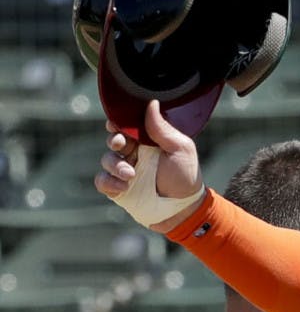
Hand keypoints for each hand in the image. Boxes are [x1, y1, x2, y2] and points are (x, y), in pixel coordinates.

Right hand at [95, 99, 205, 231]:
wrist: (183, 208)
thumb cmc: (185, 176)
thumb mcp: (180, 149)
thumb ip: (162, 129)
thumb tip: (151, 103)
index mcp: (148, 140)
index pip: (128, 126)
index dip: (119, 123)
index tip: (115, 123)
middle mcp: (134, 153)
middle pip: (114, 140)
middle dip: (114, 140)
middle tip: (121, 144)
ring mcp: (125, 170)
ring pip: (107, 159)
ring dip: (115, 165)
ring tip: (131, 175)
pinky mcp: (118, 188)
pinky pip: (102, 180)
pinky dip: (108, 182)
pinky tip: (123, 187)